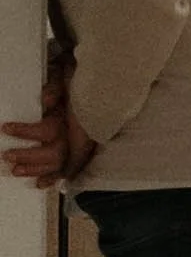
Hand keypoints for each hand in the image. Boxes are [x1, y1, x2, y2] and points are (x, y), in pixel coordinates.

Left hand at [4, 65, 92, 189]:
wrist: (113, 82)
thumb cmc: (91, 78)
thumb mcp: (70, 73)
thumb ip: (56, 86)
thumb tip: (46, 100)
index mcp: (78, 116)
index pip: (48, 129)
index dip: (26, 132)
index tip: (6, 128)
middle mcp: (83, 133)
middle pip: (55, 153)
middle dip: (29, 157)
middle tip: (8, 155)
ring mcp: (86, 143)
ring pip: (61, 164)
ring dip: (37, 169)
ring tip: (17, 171)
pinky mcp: (87, 148)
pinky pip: (71, 168)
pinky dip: (54, 176)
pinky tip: (41, 183)